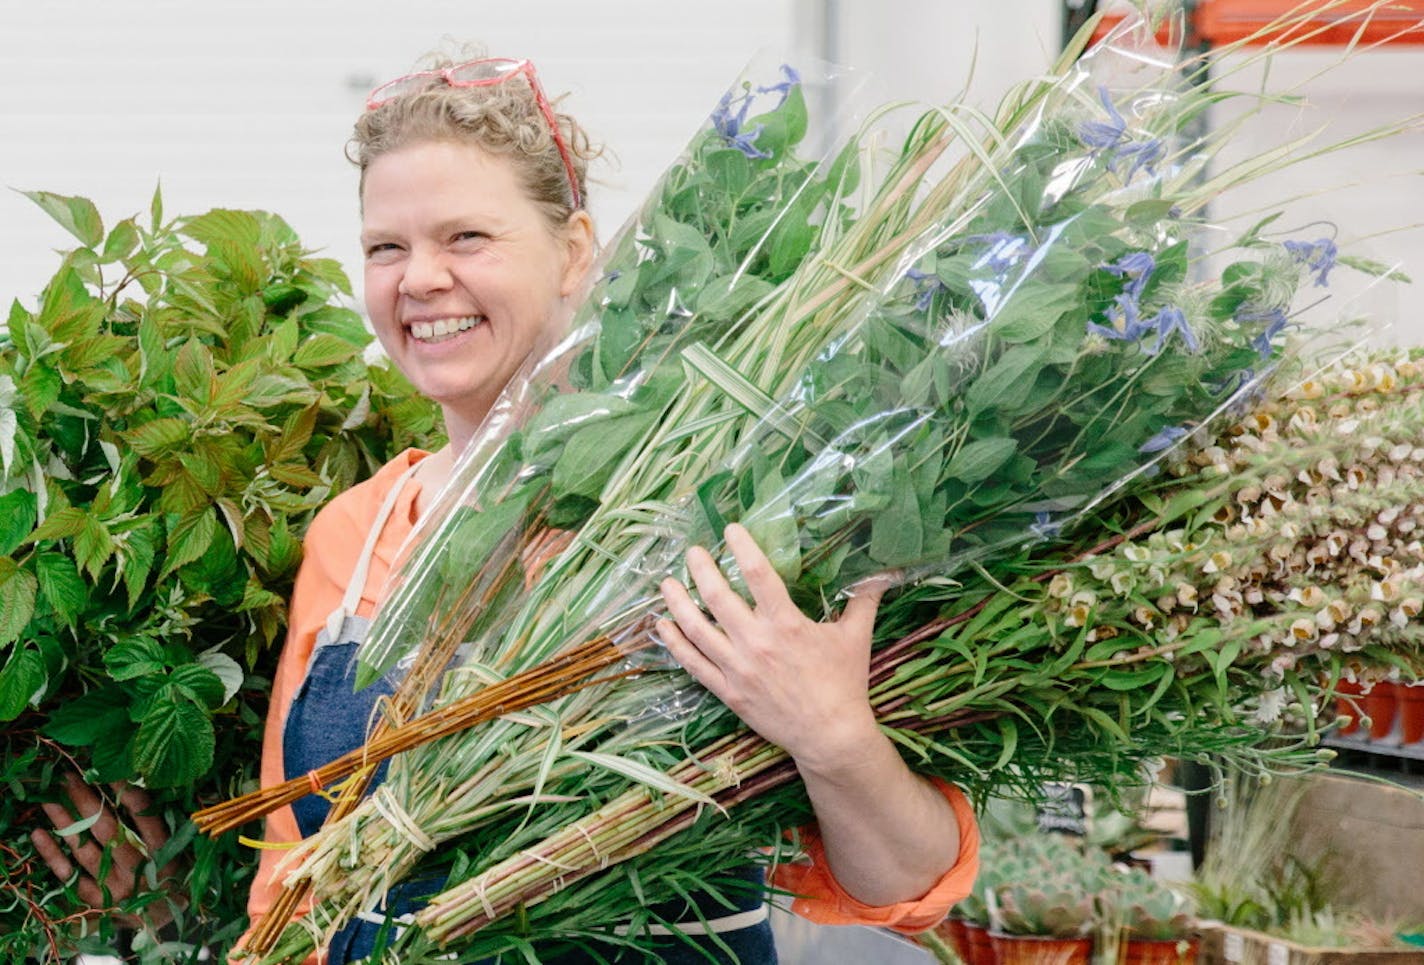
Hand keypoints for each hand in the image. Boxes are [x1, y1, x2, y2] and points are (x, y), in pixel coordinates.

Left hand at [30, 771, 184, 929]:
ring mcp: (115, 886)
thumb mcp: (179, 846)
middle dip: (87, 802)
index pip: (144, 816)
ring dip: (65, 823)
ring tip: (49, 800)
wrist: (164, 915)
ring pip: (85, 851)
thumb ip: (160, 820)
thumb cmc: (172, 871)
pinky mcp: (96, 900)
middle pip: (109, 831)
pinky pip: (69, 875)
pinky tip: (40, 833)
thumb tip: (136, 782)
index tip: (109, 771)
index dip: (126, 792)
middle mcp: (140, 869)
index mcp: (165, 851)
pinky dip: (53, 855)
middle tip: (70, 779)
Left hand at [657, 523, 889, 769]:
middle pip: (718, 597)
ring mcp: (738, 669)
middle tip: (693, 551)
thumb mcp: (856, 637)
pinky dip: (675, 643)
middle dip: (701, 569)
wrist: (830, 736)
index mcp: (787, 624)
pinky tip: (663, 625)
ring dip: (678, 602)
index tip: (730, 529)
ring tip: (666, 582)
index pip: (759, 575)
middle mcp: (757, 643)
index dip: (742, 548)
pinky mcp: (728, 692)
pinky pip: (694, 664)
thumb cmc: (844, 684)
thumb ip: (864, 600)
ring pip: (697, 629)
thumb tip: (885, 571)